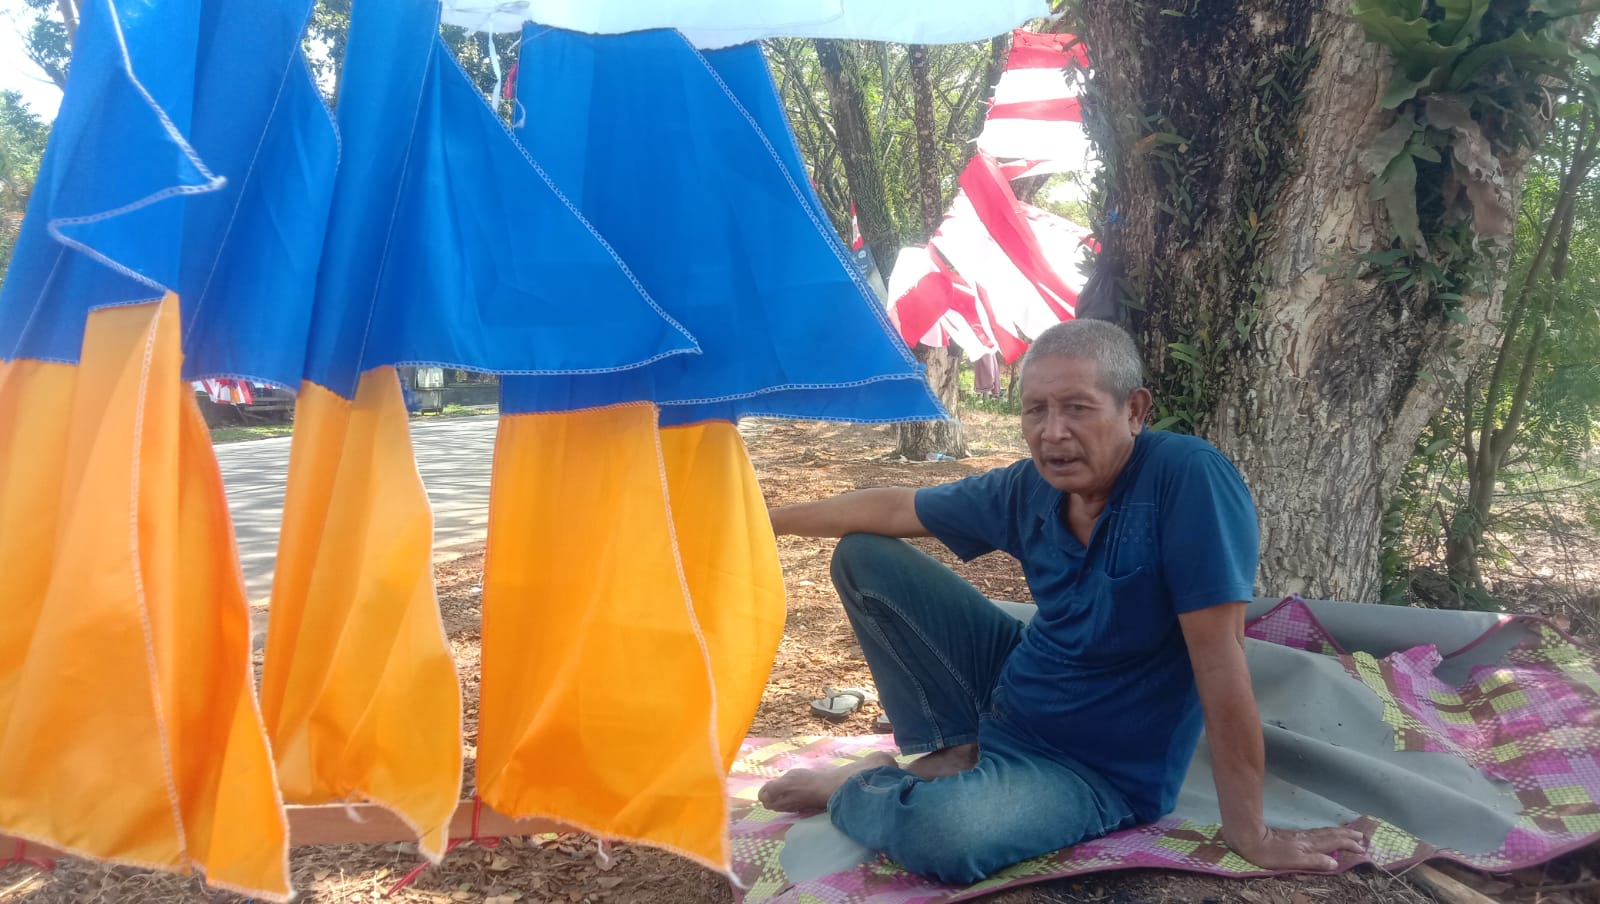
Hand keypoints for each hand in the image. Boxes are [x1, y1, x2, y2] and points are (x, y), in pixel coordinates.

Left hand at [1225, 825, 1365, 870]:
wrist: (1251, 838)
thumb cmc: (1271, 854)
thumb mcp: (1294, 861)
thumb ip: (1315, 862)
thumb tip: (1335, 863)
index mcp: (1311, 845)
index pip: (1335, 842)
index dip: (1349, 845)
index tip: (1362, 848)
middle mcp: (1309, 838)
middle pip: (1332, 834)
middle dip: (1347, 835)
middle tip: (1362, 836)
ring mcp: (1301, 835)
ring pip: (1325, 832)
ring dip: (1339, 832)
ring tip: (1350, 833)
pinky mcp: (1294, 835)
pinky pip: (1318, 832)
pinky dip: (1328, 832)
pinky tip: (1326, 834)